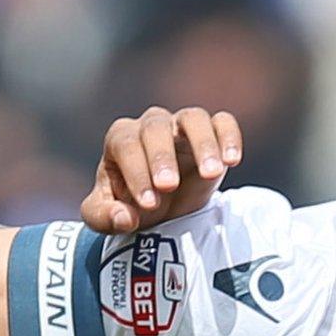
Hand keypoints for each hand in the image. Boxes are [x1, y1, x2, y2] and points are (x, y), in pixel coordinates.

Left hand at [81, 106, 241, 233]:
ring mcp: (181, 126)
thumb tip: (124, 218)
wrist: (159, 208)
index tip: (149, 203)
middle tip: (168, 187)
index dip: (136, 173)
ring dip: (202, 143)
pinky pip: (223, 122)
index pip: (126, 146)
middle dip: (161, 157)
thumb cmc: (128, 206)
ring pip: (192, 118)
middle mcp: (150, 126)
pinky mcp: (211, 132)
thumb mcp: (104, 218)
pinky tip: (231, 161)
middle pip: (155, 127)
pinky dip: (229, 136)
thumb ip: (105, 217)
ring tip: (210, 174)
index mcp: (120, 140)